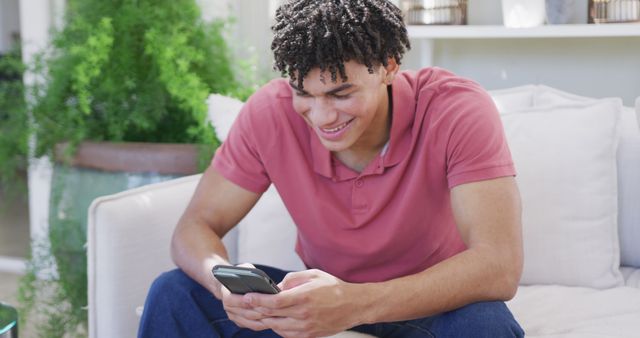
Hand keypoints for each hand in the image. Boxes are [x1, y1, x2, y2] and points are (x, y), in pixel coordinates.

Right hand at [219, 263, 272, 330]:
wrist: (230, 284)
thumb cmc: (239, 274)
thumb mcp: (243, 268)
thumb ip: (248, 271)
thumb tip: (259, 278)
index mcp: (225, 294)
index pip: (231, 300)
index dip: (244, 300)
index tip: (258, 299)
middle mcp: (228, 308)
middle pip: (245, 312)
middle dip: (260, 311)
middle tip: (273, 309)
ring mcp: (234, 317)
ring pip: (251, 321)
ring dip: (263, 318)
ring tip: (277, 314)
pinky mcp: (241, 322)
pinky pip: (253, 325)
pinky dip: (264, 323)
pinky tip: (274, 318)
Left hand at [246, 269, 362, 337]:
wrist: (354, 306)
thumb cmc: (334, 288)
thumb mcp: (313, 275)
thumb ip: (291, 279)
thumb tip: (276, 287)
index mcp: (303, 297)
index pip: (274, 301)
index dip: (257, 300)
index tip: (246, 296)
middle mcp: (303, 314)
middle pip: (271, 315)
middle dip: (256, 309)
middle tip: (246, 304)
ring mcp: (306, 327)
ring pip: (276, 327)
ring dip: (265, 319)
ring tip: (259, 311)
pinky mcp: (308, 335)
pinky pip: (286, 334)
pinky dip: (277, 327)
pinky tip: (275, 319)